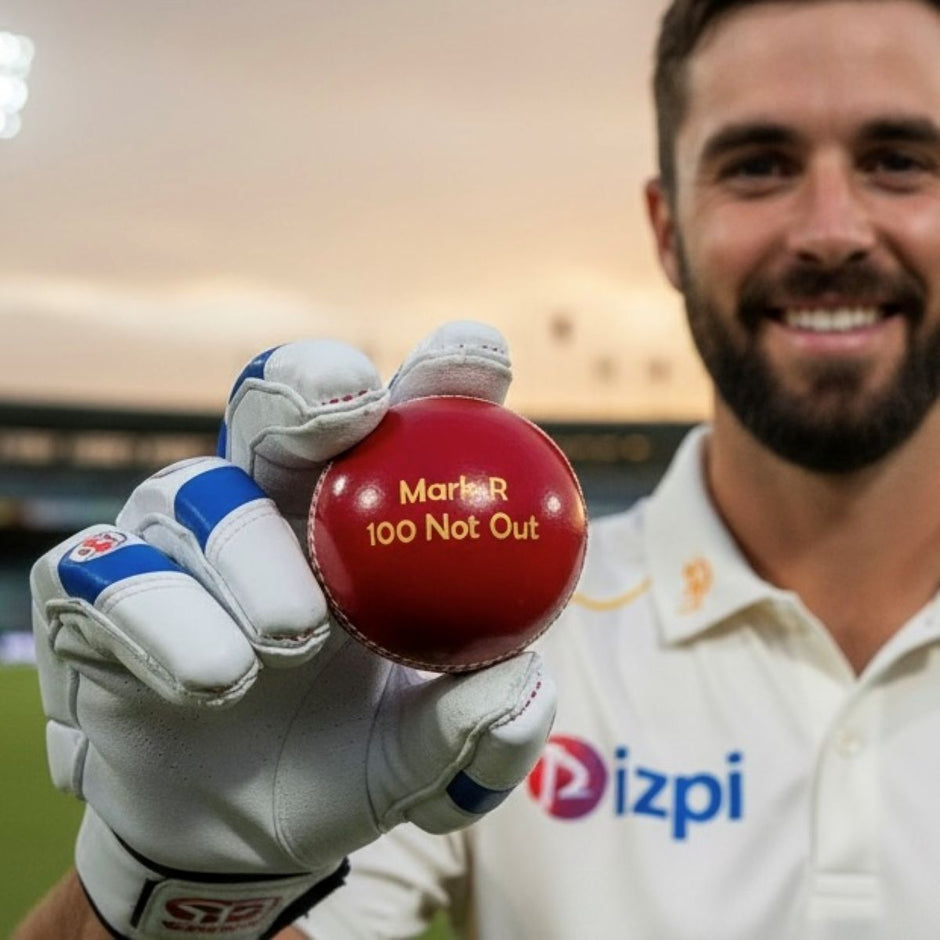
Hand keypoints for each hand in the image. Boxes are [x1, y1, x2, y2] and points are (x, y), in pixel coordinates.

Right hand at [30, 321, 556, 939]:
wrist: (232, 833)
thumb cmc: (343, 761)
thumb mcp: (420, 760)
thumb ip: (471, 733)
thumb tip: (519, 687)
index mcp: (363, 521)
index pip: (403, 423)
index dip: (440, 376)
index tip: (481, 364)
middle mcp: (269, 507)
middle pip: (274, 403)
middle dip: (310, 383)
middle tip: (354, 408)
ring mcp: (178, 543)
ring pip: (195, 490)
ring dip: (247, 550)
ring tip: (295, 634)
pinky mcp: (96, 593)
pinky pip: (105, 576)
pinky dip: (161, 620)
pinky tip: (214, 677)